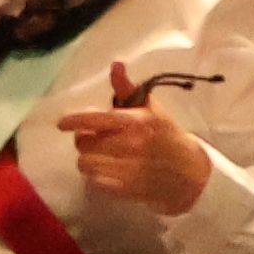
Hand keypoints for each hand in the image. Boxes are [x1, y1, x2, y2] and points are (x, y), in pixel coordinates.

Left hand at [55, 63, 214, 217]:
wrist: (191, 173)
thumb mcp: (151, 110)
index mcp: (137, 121)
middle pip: (84, 143)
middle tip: (95, 139)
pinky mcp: (127, 190)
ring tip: (100, 156)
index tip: (62, 124)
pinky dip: (96, 176)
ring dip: (88, 159)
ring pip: (85, 163)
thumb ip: (128, 89)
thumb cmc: (166, 136)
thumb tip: (115, 64)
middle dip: (84, 140)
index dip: (75, 121)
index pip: (97, 119)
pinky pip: (94, 182)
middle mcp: (133, 145)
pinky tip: (108, 171)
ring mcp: (129, 170)